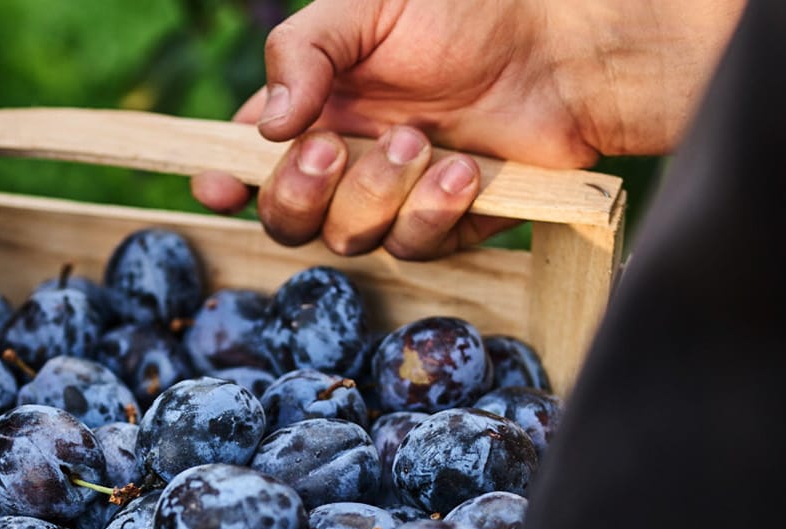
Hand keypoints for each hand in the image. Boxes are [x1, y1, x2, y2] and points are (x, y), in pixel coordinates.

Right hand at [194, 0, 740, 257]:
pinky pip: (414, 247)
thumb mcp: (365, 7)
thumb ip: (302, 54)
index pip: (247, 160)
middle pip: (286, 218)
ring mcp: (396, 199)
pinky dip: (433, 211)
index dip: (224, 179)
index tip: (218, 184)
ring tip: (421, 139)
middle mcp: (347, 162)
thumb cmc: (466, 11)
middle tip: (330, 149)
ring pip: (348, 238)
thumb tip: (264, 128)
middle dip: (299, 193)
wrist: (567, 44)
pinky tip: (465, 167)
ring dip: (376, 193)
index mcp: (314, 110)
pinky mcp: (448, 226)